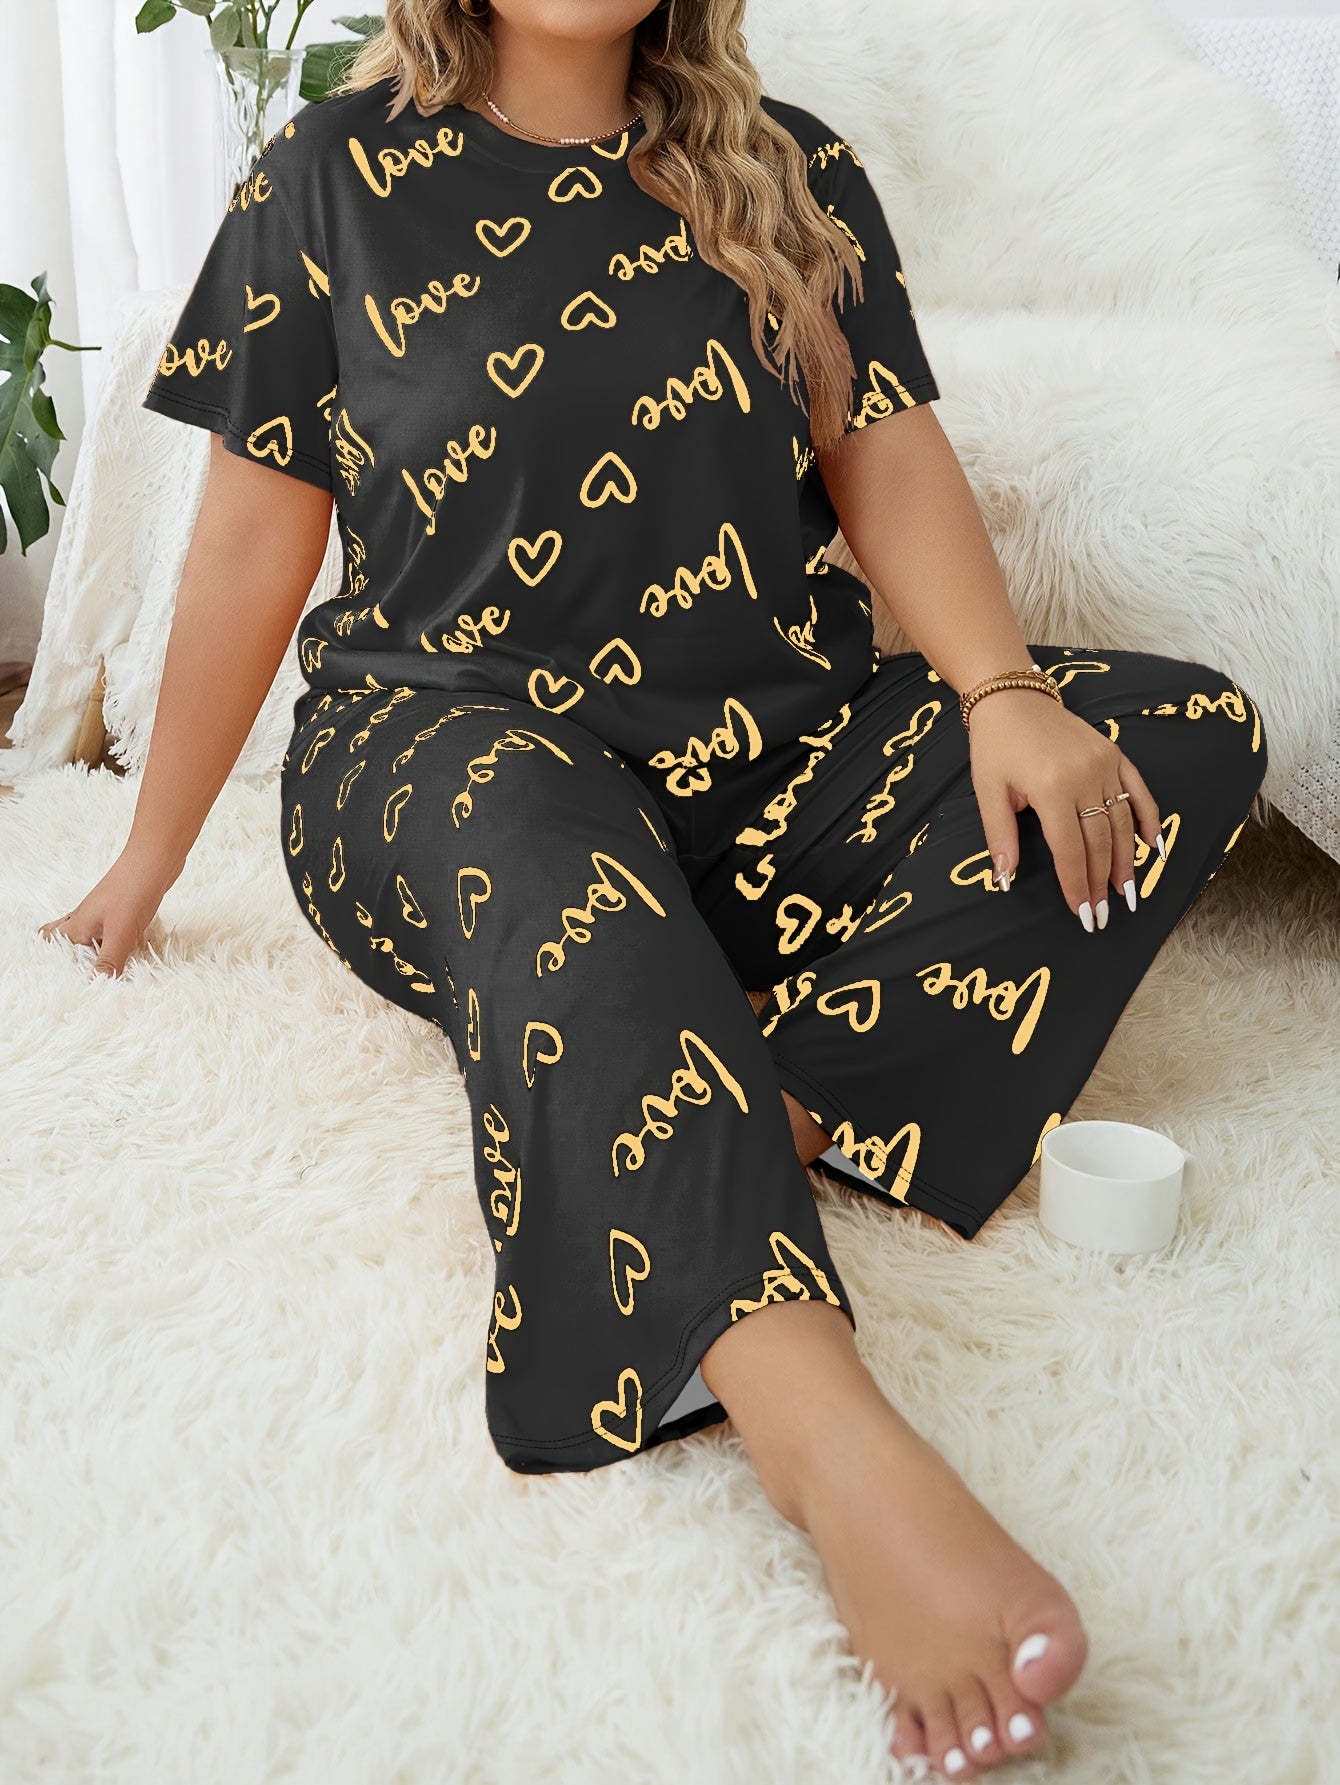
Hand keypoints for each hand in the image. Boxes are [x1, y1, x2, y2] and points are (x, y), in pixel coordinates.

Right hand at [38, 846, 181, 976]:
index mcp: (78, 924)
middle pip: (66, 936)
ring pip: (89, 933)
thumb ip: (109, 960)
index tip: (67, 981)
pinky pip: (110, 929)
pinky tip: (126, 950)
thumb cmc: (132, 891)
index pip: (51, 942)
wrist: (156, 859)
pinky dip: (113, 941)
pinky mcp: (122, 908)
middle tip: (83, 975)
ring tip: (103, 969)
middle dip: (71, 955)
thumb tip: (97, 985)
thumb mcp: (120, 933)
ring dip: (94, 950)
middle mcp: (86, 917)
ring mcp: (104, 911)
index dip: (56, 961)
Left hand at [967, 688, 1163, 929]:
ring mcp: (1105, 764)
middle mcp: (1085, 776)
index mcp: (1052, 788)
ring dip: (1126, 860)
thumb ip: (1000, 837)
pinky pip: (1139, 791)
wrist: (1013, 697)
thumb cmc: (996, 746)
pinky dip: (1148, 819)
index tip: (1082, 914)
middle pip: (1100, 841)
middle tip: (1103, 914)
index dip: (1075, 884)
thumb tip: (1005, 881)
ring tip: (1126, 892)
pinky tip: (1154, 847)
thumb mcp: (988, 792)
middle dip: (1101, 881)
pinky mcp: (1115, 754)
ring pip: (1122, 821)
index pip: (1069, 849)